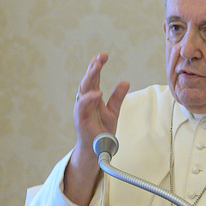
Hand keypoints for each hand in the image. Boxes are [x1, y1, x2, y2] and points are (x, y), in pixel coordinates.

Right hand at [64, 52, 129, 205]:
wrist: (97, 150)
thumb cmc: (102, 130)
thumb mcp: (113, 111)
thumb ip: (117, 97)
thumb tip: (125, 81)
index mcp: (92, 97)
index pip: (94, 78)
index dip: (97, 66)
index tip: (104, 55)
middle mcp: (85, 101)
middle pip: (88, 81)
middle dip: (93, 68)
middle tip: (100, 57)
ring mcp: (81, 110)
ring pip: (83, 90)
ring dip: (90, 77)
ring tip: (97, 67)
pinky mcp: (80, 120)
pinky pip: (82, 106)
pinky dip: (89, 99)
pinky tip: (97, 92)